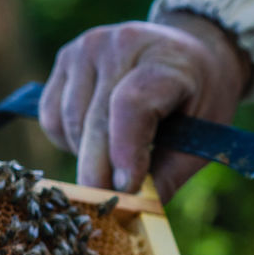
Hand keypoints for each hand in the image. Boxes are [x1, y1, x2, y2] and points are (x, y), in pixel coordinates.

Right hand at [38, 12, 252, 201]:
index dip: (124, 152)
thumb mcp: (201, 137)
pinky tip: (93, 137)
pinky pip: (52, 116)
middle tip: (104, 205)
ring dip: (85, 154)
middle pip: (94, 121)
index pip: (132, 105)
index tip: (125, 189)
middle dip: (97, 172)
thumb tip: (132, 210)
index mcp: (166, 59)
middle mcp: (121, 44)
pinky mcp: (66, 58)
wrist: (190, 51)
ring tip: (112, 156)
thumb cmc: (198, 99)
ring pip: (69, 123)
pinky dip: (67, 139)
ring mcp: (88, 47)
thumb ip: (167, 175)